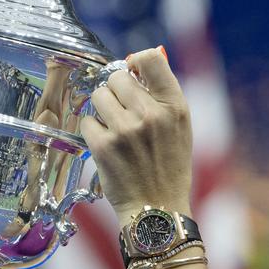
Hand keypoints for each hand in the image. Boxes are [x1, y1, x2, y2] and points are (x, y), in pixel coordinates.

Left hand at [82, 47, 193, 223]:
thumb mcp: (181, 128)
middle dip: (114, 92)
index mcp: (175, 107)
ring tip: (114, 130)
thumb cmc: (169, 168)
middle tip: (121, 111)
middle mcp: (152, 114)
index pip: (151, 58)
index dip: (135, 62)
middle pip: (116, 77)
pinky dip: (93, 133)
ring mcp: (126, 129)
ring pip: (98, 97)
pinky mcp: (104, 146)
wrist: (158, 209)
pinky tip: (107, 147)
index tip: (132, 75)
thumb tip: (140, 61)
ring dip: (102, 111)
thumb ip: (163, 96)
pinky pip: (87, 121)